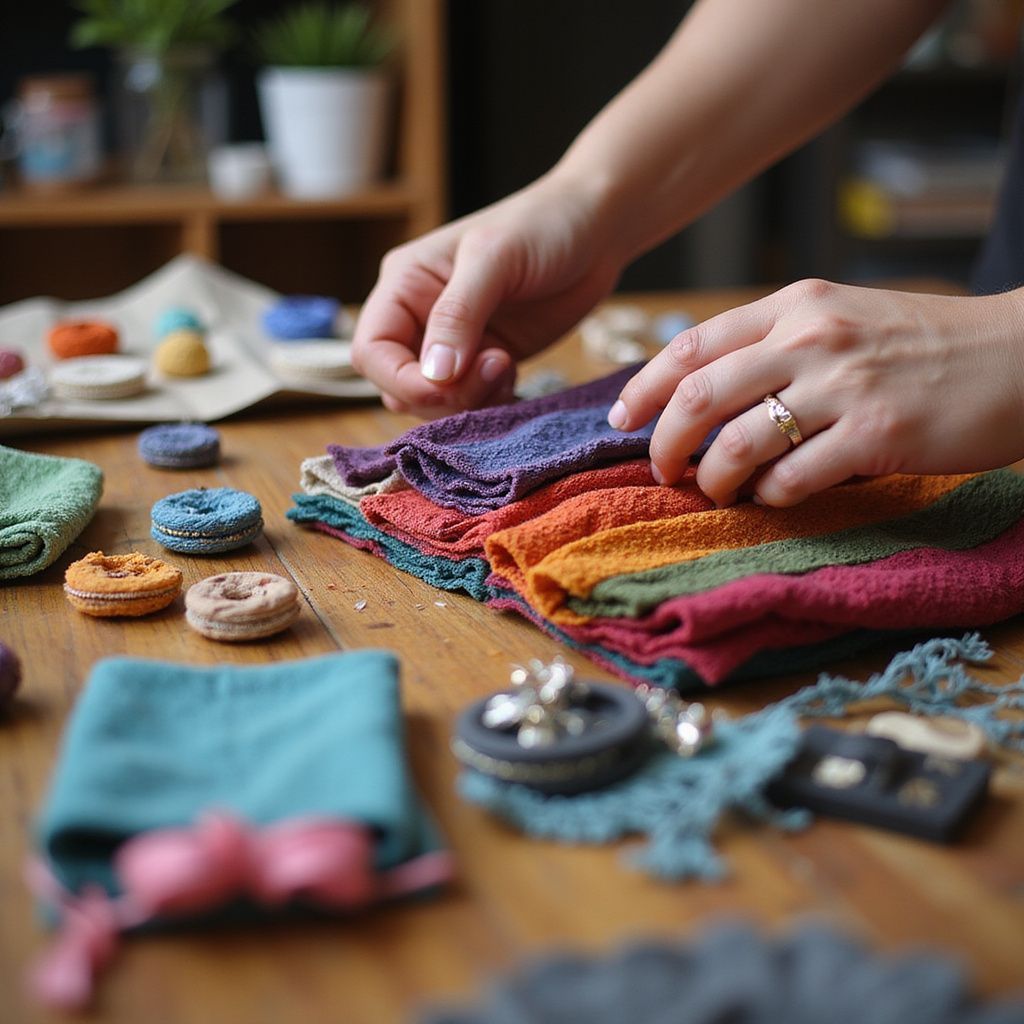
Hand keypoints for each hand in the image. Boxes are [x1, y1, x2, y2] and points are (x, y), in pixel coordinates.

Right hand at [351, 172, 623, 417]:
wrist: (598, 228)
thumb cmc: (543, 225)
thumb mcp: (495, 259)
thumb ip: (459, 315)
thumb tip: (433, 373)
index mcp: (405, 285)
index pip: (371, 352)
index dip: (400, 380)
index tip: (447, 382)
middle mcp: (420, 318)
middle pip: (399, 386)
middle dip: (441, 395)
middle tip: (495, 368)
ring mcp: (455, 344)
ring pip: (434, 402)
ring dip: (468, 402)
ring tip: (506, 368)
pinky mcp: (487, 362)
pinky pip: (470, 403)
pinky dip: (488, 405)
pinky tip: (514, 379)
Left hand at [609, 279, 1023, 505]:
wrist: (1019, 355)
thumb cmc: (923, 343)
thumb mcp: (841, 317)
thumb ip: (775, 342)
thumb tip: (704, 392)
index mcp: (795, 305)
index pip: (691, 344)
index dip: (644, 387)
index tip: (622, 420)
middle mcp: (810, 337)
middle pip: (698, 395)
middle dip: (665, 442)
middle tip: (664, 469)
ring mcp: (843, 385)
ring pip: (737, 442)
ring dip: (712, 478)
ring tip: (715, 490)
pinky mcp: (877, 433)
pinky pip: (793, 478)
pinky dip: (770, 496)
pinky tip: (774, 496)